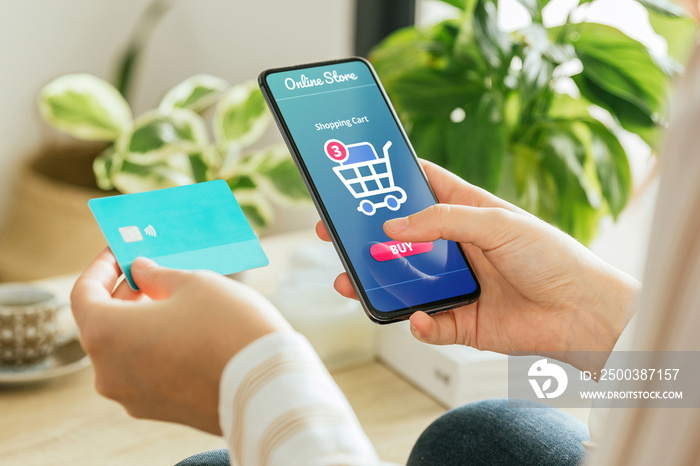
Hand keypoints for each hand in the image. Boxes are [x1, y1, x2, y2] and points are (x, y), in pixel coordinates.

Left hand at [70, 249, 289, 433]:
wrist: (268, 386)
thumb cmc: (228, 327)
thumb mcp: (194, 284)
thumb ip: (157, 274)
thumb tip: (141, 271)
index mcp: (107, 335)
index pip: (83, 294)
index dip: (101, 267)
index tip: (119, 251)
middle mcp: (109, 372)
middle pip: (102, 324)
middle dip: (123, 293)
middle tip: (149, 270)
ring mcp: (133, 396)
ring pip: (124, 350)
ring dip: (139, 321)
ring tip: (171, 298)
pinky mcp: (159, 410)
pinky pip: (144, 371)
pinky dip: (153, 347)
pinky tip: (183, 329)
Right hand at [316, 160, 639, 371]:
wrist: (584, 314)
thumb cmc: (551, 256)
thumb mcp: (498, 223)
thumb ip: (444, 221)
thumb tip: (392, 225)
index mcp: (466, 213)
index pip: (420, 189)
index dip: (388, 183)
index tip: (356, 179)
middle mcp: (455, 247)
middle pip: (400, 238)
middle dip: (367, 237)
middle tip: (332, 233)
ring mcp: (455, 284)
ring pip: (403, 281)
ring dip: (375, 282)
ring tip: (348, 281)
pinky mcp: (460, 320)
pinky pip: (428, 323)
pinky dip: (418, 323)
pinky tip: (417, 318)